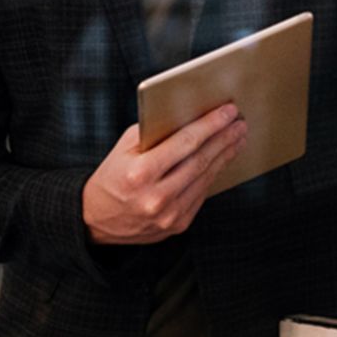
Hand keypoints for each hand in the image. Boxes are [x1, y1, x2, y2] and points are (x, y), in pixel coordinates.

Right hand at [79, 105, 246, 244]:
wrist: (96, 219)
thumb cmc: (112, 175)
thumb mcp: (124, 148)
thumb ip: (155, 132)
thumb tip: (192, 115)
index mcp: (140, 174)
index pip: (185, 143)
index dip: (211, 125)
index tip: (229, 111)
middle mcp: (156, 197)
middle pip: (201, 160)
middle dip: (224, 138)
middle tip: (240, 122)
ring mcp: (169, 215)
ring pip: (206, 178)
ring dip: (225, 155)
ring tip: (237, 137)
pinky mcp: (177, 225)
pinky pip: (202, 194)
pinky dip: (214, 174)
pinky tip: (223, 159)